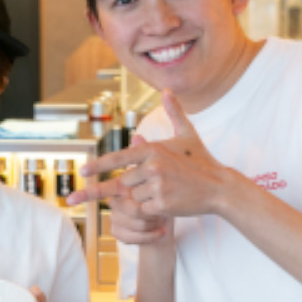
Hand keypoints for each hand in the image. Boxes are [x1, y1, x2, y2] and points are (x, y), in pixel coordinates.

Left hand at [67, 89, 223, 218]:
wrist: (219, 187)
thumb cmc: (201, 161)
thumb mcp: (187, 134)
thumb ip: (174, 112)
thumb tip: (166, 90)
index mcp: (153, 149)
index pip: (119, 158)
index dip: (99, 166)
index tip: (82, 171)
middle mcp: (153, 166)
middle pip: (126, 182)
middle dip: (137, 186)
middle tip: (160, 183)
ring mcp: (157, 186)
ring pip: (134, 198)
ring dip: (145, 199)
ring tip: (167, 191)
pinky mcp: (162, 204)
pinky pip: (143, 210)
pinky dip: (151, 210)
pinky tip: (169, 202)